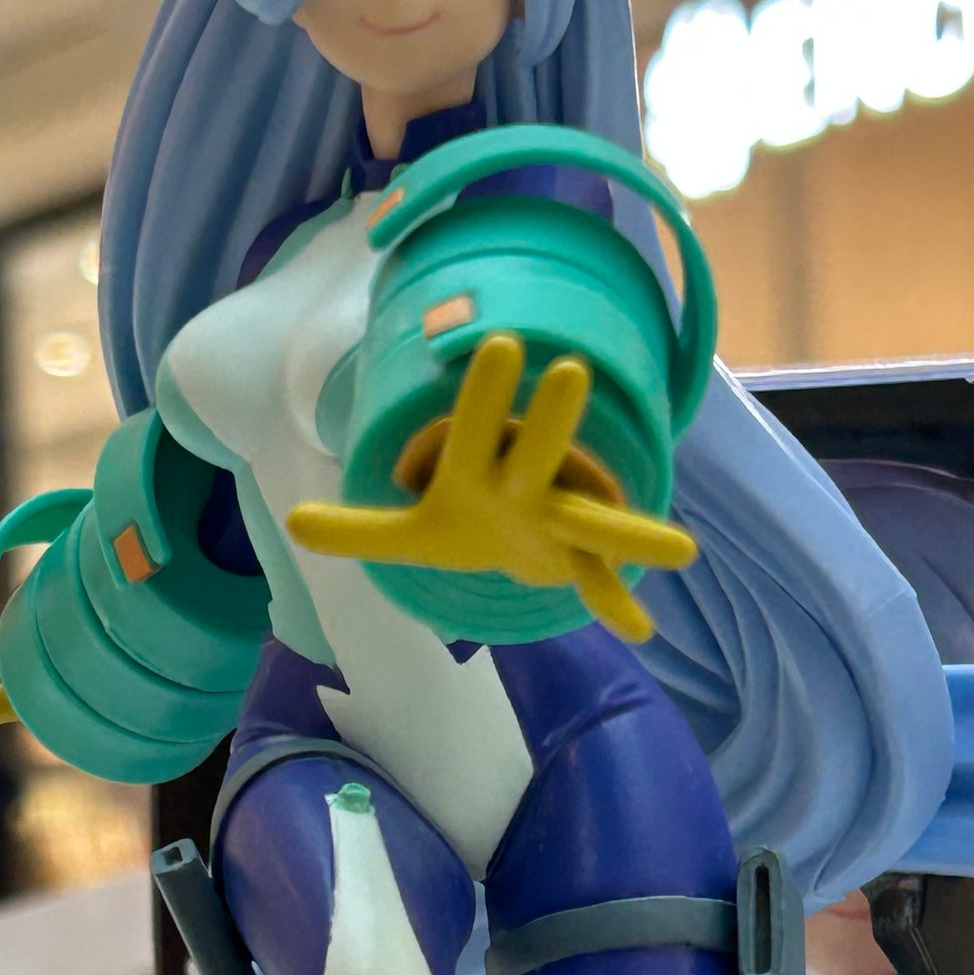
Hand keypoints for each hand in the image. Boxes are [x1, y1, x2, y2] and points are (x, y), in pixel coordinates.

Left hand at [285, 332, 697, 641]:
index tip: (503, 345)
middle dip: (549, 422)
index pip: (471, 432)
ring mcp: (559, 522)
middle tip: (570, 371)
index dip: (481, 396)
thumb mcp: (410, 533)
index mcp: (478, 474)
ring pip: (594, 519)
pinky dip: (617, 604)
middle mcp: (525, 488)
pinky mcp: (576, 557)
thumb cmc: (468, 520)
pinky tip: (640, 629)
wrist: (515, 541)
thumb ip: (357, 529)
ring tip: (682, 547)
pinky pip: (600, 581)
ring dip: (629, 530)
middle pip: (538, 453)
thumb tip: (291, 522)